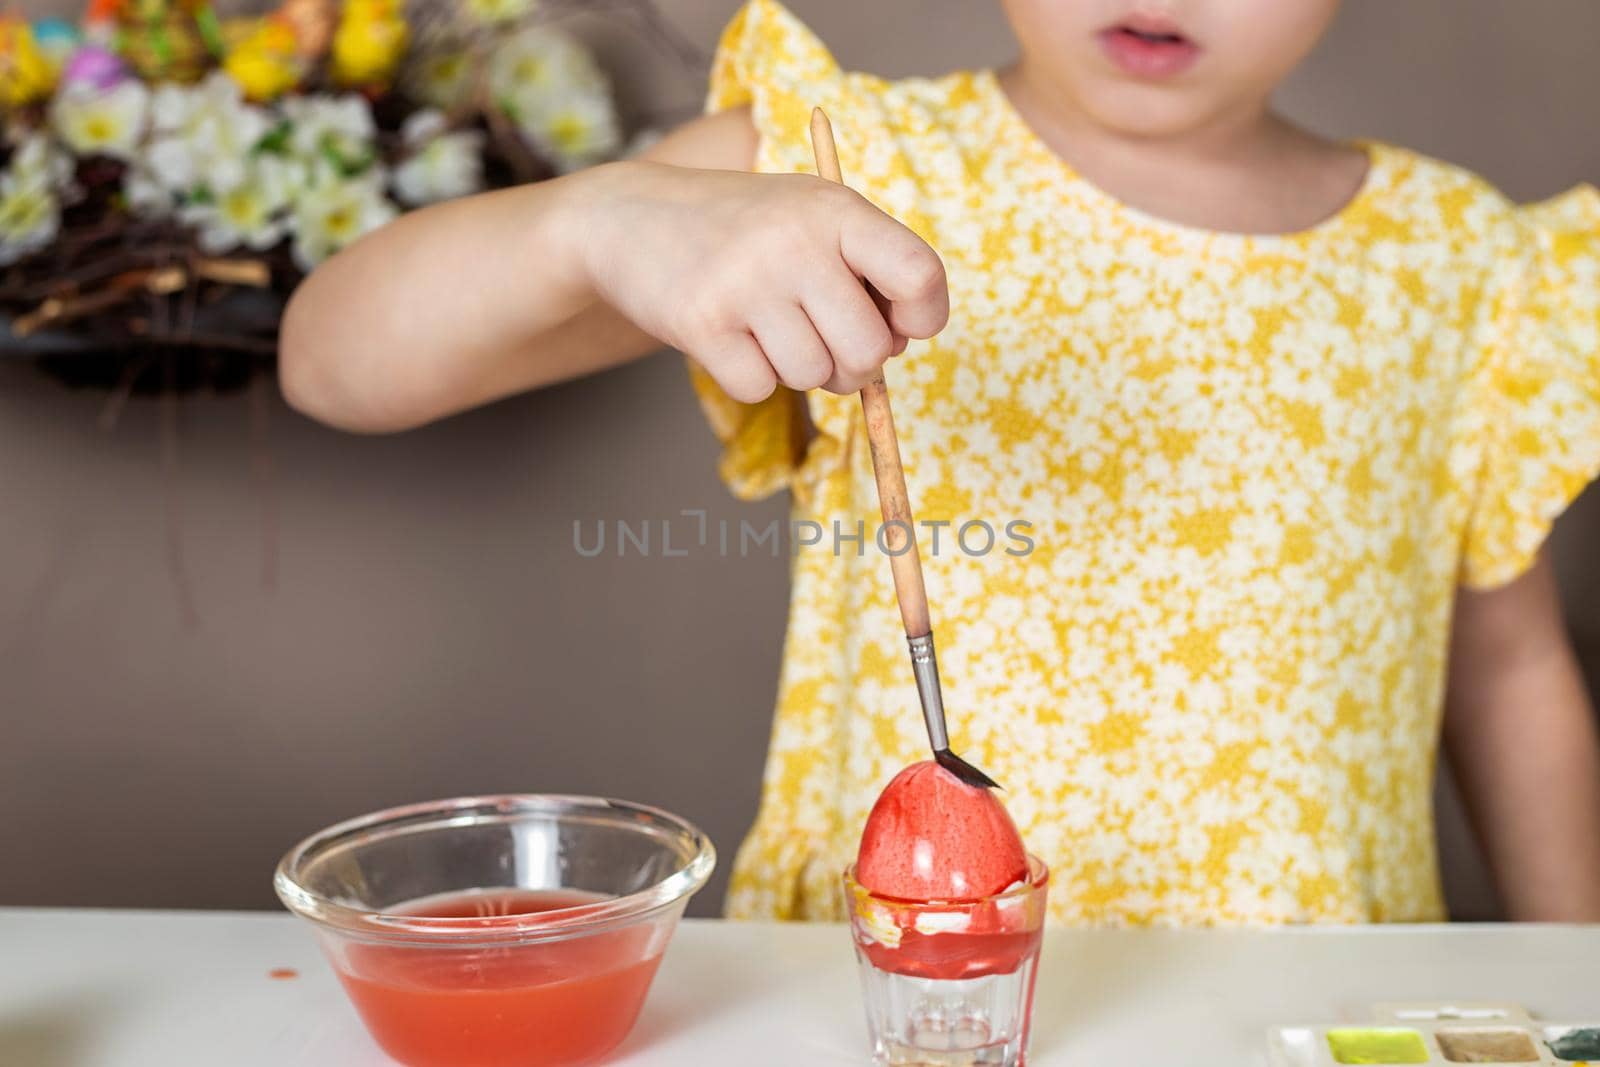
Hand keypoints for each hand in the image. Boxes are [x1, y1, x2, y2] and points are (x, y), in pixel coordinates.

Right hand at [570, 160, 948, 401]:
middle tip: (824, 340)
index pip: (919, 274)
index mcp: (836, 209)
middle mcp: (794, 242)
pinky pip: (759, 389)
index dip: (925, 316)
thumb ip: (866, 273)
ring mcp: (745, 283)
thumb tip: (897, 348)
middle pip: (869, 351)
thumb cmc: (744, 228)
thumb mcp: (811, 219)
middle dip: (853, 365)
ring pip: (813, 377)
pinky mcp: (701, 323)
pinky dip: (750, 376)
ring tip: (767, 327)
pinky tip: (730, 335)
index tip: (903, 326)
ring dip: (797, 369)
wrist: (631, 216)